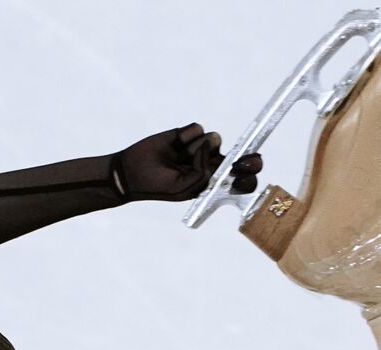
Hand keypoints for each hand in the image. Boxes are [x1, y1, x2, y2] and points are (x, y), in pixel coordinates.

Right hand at [111, 122, 261, 202]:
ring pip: (215, 140)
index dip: (249, 177)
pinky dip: (187, 136)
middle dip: (246, 158)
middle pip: (239, 158)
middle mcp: (211, 165)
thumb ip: (202, 173)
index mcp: (213, 184)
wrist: (131, 171)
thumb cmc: (158, 185)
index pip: (239, 182)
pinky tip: (175, 145)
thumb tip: (210, 146)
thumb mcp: (183, 188)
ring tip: (180, 156)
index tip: (248, 173)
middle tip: (246, 160)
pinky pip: (197, 129)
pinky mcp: (187, 134)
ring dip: (199, 148)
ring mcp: (200, 149)